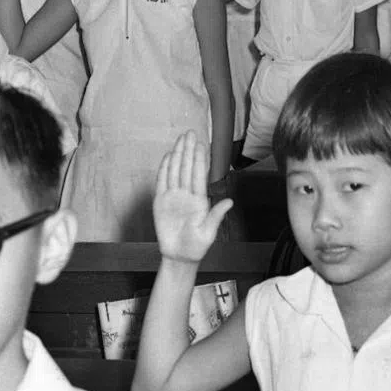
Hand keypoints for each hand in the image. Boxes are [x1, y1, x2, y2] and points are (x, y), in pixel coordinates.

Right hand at [154, 131, 233, 262]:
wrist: (179, 256)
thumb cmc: (197, 246)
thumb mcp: (209, 232)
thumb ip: (216, 215)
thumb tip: (230, 201)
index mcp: (200, 200)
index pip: (200, 175)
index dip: (200, 159)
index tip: (201, 144)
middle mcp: (187, 195)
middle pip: (187, 168)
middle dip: (188, 151)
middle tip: (190, 133)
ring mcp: (174, 197)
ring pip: (175, 171)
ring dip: (178, 155)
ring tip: (180, 140)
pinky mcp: (161, 202)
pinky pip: (162, 182)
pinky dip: (164, 169)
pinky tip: (168, 156)